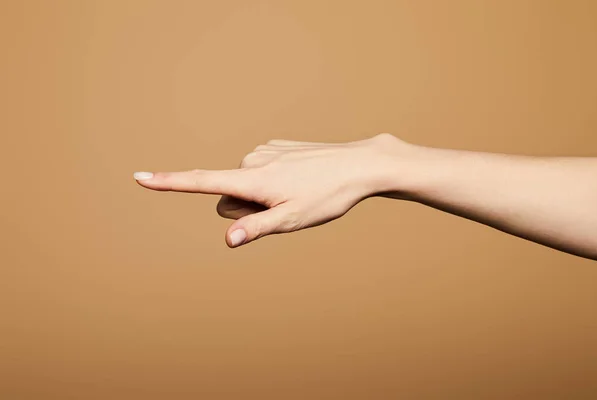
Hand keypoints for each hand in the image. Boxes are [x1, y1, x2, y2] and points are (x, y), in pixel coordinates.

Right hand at [134, 133, 407, 246]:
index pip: (201, 181)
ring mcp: (265, 151)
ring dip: (262, 195)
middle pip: (228, 195)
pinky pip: (262, 171)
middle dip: (247, 207)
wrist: (359, 165)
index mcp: (251, 179)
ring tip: (296, 193)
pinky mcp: (277, 146)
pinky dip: (274, 181)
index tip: (139, 176)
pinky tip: (301, 180)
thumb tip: (228, 240)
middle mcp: (252, 160)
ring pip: (246, 184)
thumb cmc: (326, 196)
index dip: (168, 182)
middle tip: (283, 207)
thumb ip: (256, 228)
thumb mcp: (292, 219)